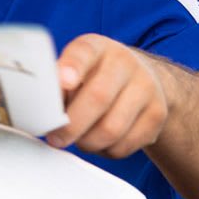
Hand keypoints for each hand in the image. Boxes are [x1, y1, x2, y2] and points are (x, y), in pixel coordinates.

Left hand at [45, 34, 170, 158]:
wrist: (141, 78)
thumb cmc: (94, 76)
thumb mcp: (75, 69)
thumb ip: (57, 85)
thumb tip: (40, 112)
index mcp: (97, 47)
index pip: (84, 52)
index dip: (72, 67)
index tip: (63, 82)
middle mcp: (125, 62)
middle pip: (98, 98)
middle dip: (71, 126)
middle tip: (56, 138)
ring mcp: (146, 87)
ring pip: (112, 129)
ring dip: (88, 142)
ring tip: (78, 139)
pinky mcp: (157, 114)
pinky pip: (125, 145)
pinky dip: (106, 151)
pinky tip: (99, 141)